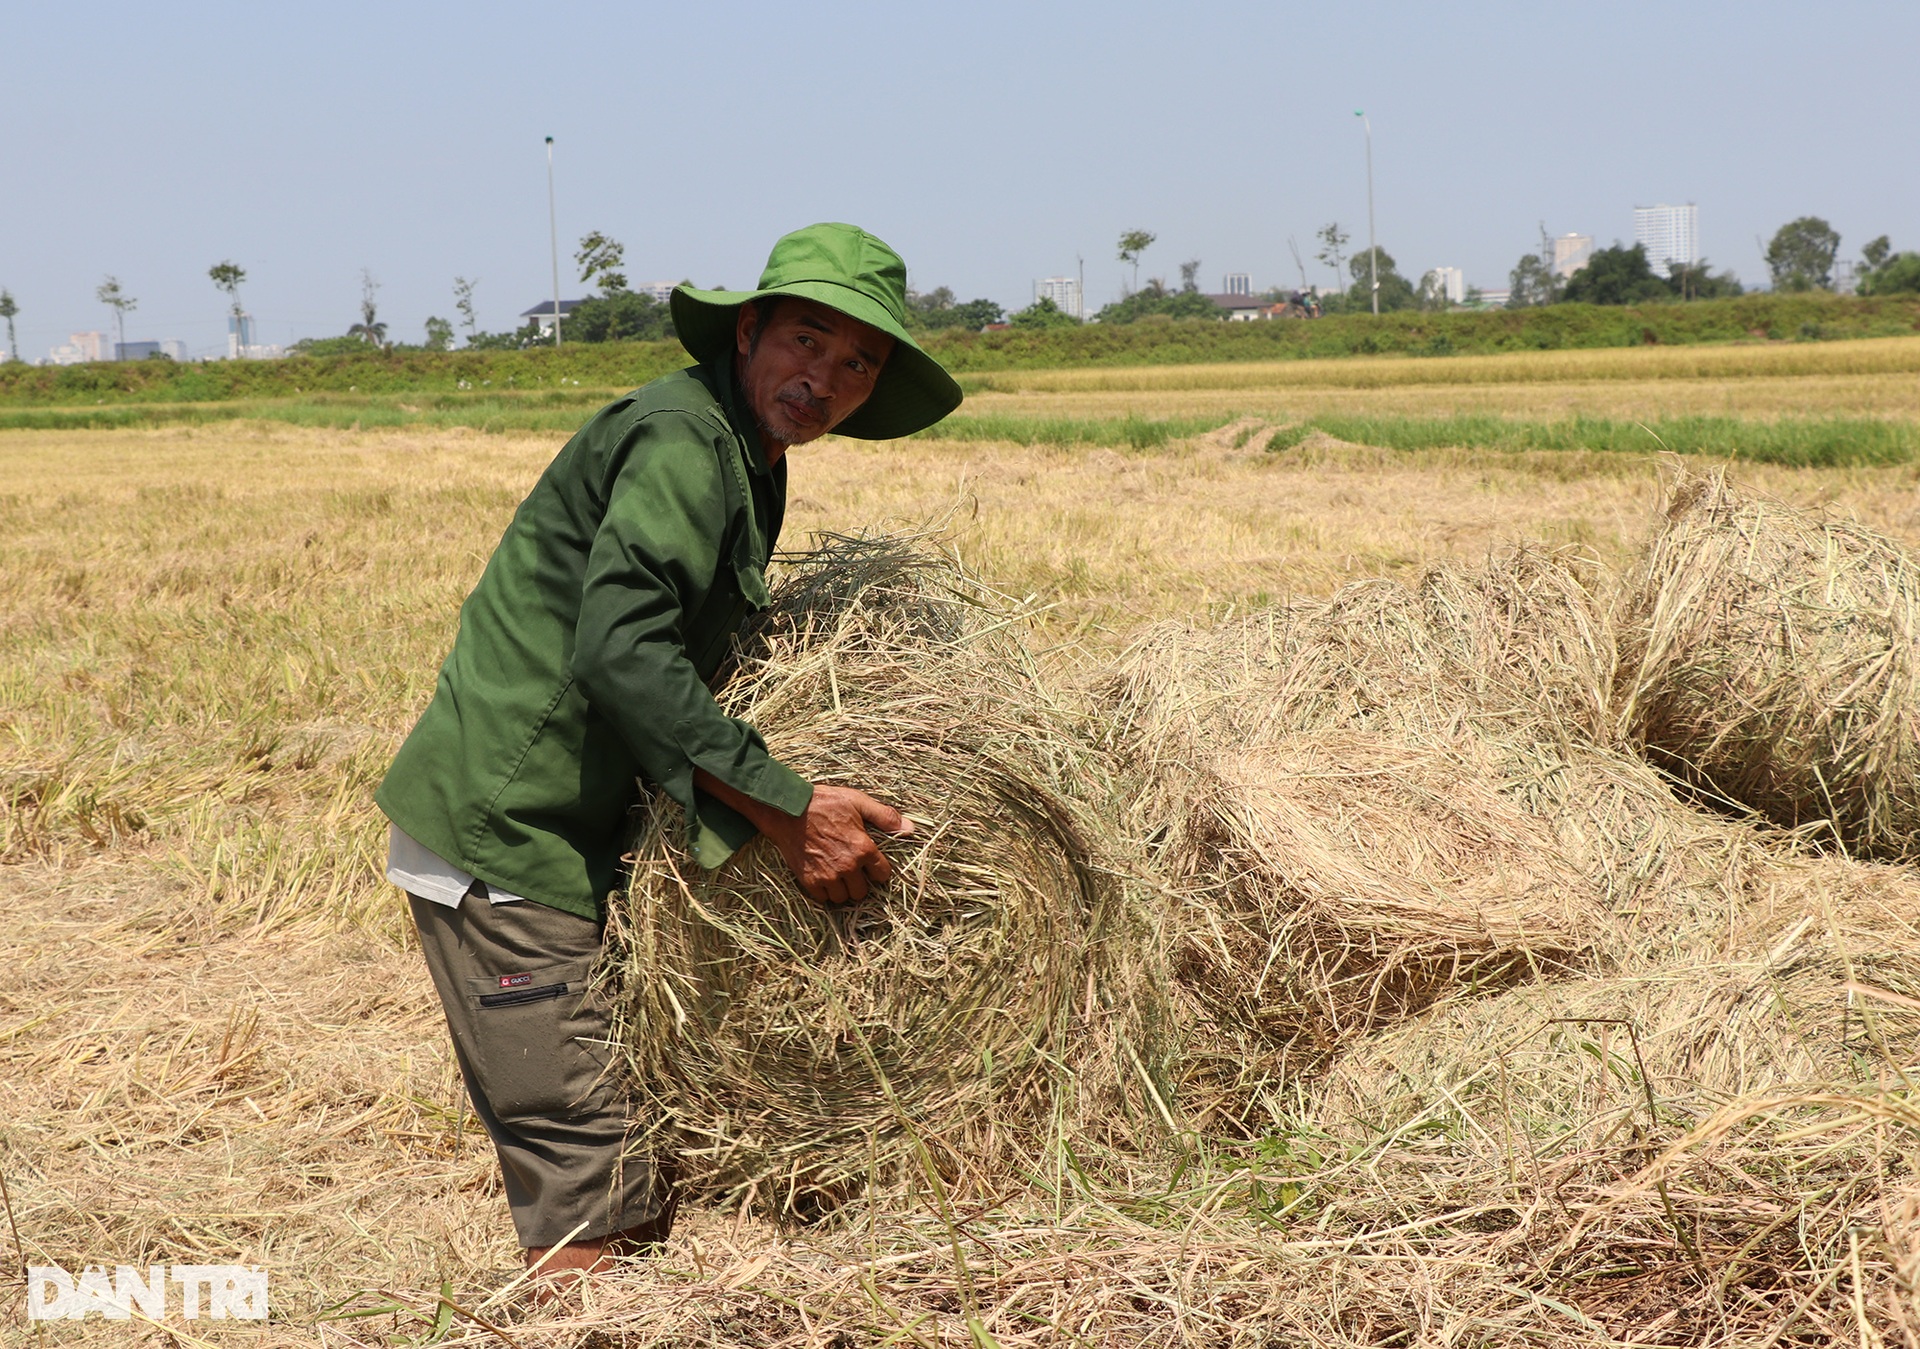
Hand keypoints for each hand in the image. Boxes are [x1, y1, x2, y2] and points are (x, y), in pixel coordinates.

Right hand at [762, 785, 914, 904]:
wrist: (788, 809)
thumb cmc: (824, 803)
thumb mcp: (858, 802)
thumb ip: (885, 816)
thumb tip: (910, 828)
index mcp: (863, 848)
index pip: (882, 875)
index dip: (878, 870)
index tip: (871, 865)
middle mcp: (847, 866)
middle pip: (862, 891)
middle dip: (860, 882)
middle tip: (852, 870)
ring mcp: (827, 875)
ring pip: (843, 898)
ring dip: (842, 889)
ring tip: (838, 874)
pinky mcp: (809, 880)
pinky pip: (824, 898)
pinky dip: (825, 891)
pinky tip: (824, 876)